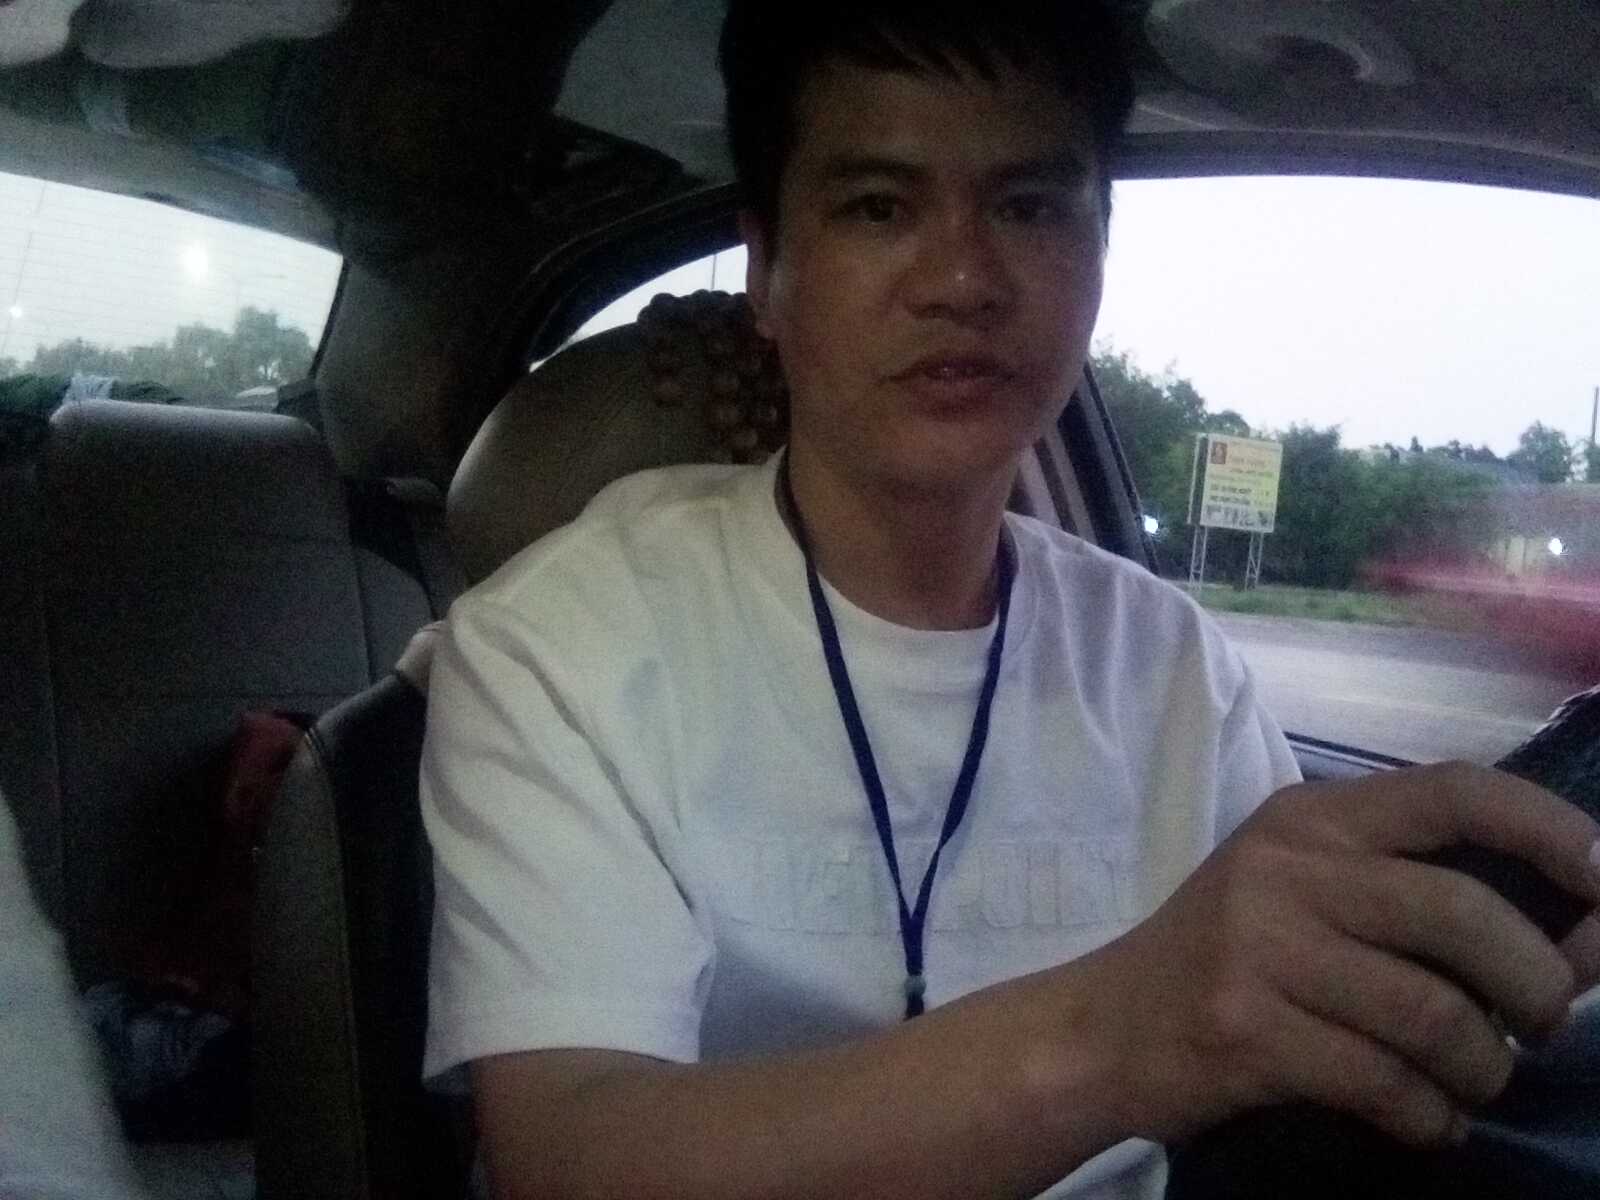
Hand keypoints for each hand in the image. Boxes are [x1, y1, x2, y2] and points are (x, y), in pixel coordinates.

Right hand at [1091, 763, 1599, 1147]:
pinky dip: (1431, 1115)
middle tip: (1545, 1022)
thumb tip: (1569, 942)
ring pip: (1433, 1012)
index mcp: (1308, 818)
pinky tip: (1428, 1118)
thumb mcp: (1299, 887)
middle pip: (1460, 912)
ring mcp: (1259, 947)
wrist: (1105, 1027)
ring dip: (1484, 1066)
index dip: (1548, 829)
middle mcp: (1284, 867)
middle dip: (1536, 981)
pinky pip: (1386, 1081)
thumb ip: (1404, 889)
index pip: (1452, 792)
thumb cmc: (1224, 954)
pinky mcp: (1246, 1030)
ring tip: (1476, 1082)